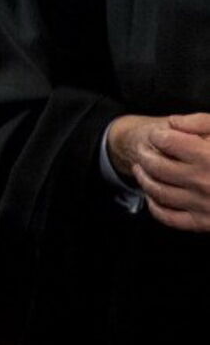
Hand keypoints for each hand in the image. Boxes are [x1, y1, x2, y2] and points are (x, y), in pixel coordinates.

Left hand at [111, 113, 209, 231]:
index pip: (167, 141)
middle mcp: (203, 181)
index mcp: (208, 156)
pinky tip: (151, 196)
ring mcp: (203, 205)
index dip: (159, 134)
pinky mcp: (203, 222)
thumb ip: (200, 122)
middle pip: (156, 166)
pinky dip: (154, 206)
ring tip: (141, 170)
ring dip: (143, 179)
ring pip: (158, 191)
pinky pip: (169, 217)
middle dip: (144, 156)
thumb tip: (172, 123)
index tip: (159, 134)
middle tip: (143, 152)